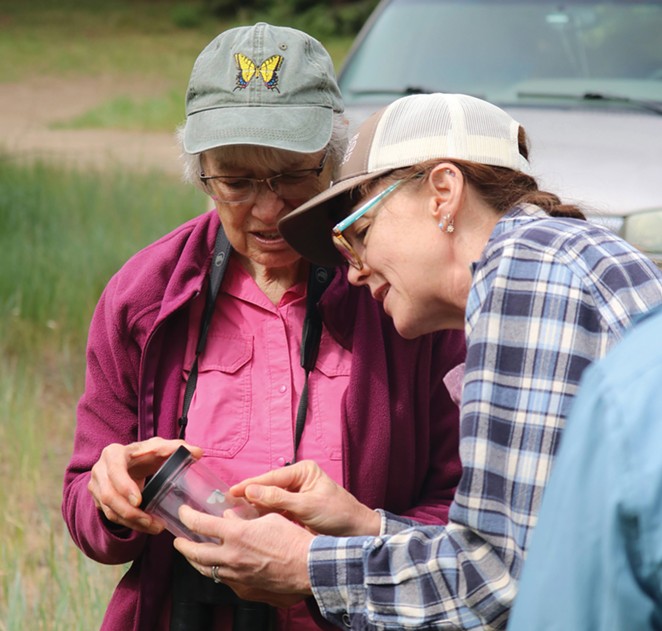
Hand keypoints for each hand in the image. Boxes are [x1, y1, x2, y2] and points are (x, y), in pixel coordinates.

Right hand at [88, 437, 202, 534]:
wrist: (129, 462)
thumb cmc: (145, 454)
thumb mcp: (159, 448)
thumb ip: (177, 448)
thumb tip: (198, 452)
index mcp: (113, 453)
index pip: (115, 470)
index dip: (124, 486)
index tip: (139, 500)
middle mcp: (100, 470)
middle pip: (109, 495)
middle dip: (130, 512)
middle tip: (151, 521)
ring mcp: (97, 488)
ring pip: (110, 510)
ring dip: (132, 522)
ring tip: (154, 527)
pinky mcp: (100, 501)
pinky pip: (112, 517)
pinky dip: (130, 524)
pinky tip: (147, 527)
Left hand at [174, 507, 313, 597]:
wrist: (308, 567)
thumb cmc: (292, 540)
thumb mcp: (268, 519)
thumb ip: (245, 518)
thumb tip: (230, 517)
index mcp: (236, 535)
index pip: (201, 524)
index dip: (188, 516)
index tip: (183, 512)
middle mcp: (231, 557)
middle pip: (196, 553)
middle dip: (183, 546)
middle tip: (178, 540)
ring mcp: (236, 577)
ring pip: (207, 570)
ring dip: (197, 561)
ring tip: (193, 555)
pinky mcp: (245, 590)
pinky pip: (224, 581)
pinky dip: (218, 572)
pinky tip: (220, 568)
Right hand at [230, 460, 380, 536]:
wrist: (356, 533)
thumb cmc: (338, 515)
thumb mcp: (307, 506)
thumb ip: (279, 499)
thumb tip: (251, 491)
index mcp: (303, 471)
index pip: (271, 477)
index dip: (251, 485)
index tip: (232, 491)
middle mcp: (298, 480)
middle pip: (268, 488)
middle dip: (250, 497)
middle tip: (228, 506)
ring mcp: (296, 496)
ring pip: (270, 501)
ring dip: (255, 508)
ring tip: (235, 516)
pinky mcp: (295, 511)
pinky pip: (276, 512)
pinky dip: (264, 517)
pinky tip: (251, 523)